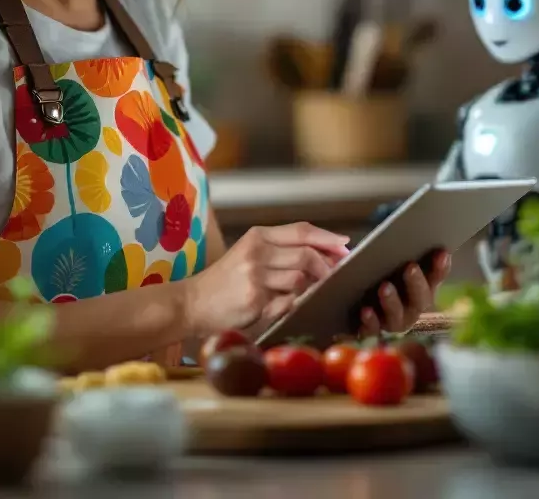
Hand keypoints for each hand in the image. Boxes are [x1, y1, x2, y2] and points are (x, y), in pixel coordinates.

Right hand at [181, 222, 349, 335]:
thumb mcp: (249, 255)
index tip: (345, 244)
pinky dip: (291, 305)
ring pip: (300, 279)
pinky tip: (279, 307)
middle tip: (333, 277)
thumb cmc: (225, 281)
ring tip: (299, 294)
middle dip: (326, 267)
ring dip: (307, 289)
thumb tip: (325, 254)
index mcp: (257, 236)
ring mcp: (256, 275)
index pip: (302, 231)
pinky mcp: (255, 299)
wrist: (192, 303)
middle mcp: (257, 251)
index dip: (327, 237)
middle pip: (307, 255)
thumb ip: (281, 252)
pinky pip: (288, 302)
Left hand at [358, 250, 450, 336]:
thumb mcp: (385, 258)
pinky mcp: (371, 331)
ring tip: (385, 287)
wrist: (349, 298)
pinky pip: (372, 330)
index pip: (436, 278)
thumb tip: (407, 231)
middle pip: (421, 300)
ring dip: (392, 302)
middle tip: (410, 267)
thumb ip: (397, 248)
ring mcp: (392, 322)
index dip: (441, 267)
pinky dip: (370, 321)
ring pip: (397, 317)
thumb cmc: (374, 272)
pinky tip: (365, 310)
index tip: (441, 252)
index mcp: (421, 288)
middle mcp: (411, 308)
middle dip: (416, 284)